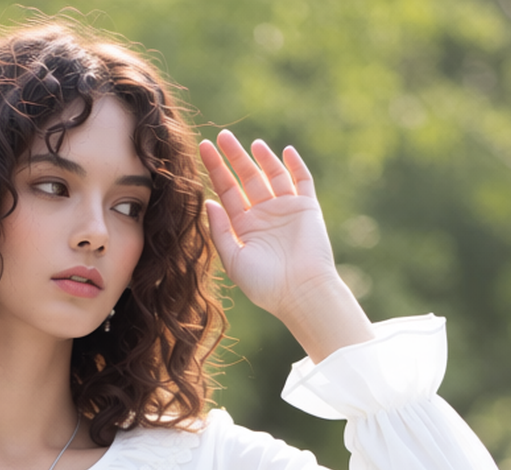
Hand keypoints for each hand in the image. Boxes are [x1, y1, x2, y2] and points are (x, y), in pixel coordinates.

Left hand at [201, 133, 372, 361]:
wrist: (300, 293)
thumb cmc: (265, 284)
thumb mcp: (234, 259)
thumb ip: (220, 231)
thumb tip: (208, 202)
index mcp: (244, 227)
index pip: (226, 191)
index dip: (216, 170)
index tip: (203, 149)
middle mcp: (263, 215)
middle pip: (246, 178)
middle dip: (234, 157)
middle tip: (222, 136)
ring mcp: (286, 209)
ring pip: (273, 175)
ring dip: (263, 158)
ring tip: (251, 144)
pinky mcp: (307, 208)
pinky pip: (302, 181)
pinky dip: (295, 165)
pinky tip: (286, 151)